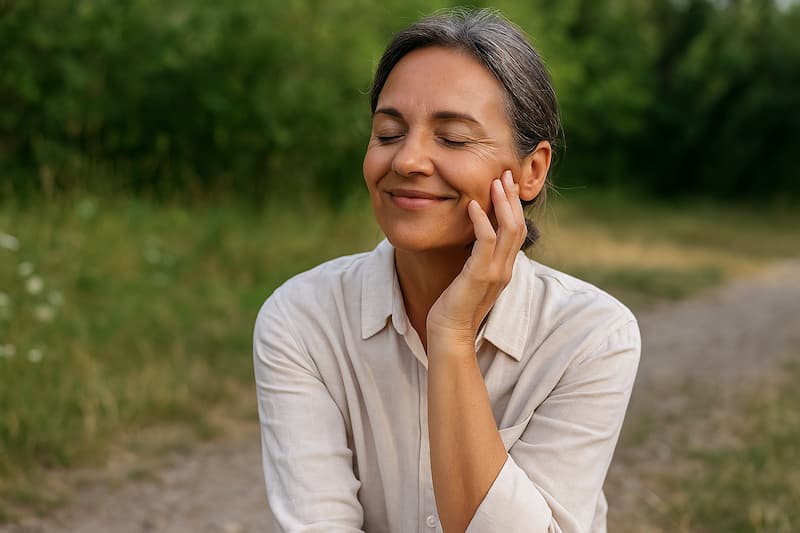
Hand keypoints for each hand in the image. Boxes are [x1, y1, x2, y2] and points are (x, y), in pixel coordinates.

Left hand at [426, 170, 526, 350]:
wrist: (449, 333)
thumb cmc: (454, 306)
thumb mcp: (469, 278)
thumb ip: (475, 260)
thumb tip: (471, 241)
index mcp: (504, 268)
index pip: (517, 231)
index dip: (515, 206)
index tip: (507, 184)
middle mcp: (504, 269)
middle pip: (518, 225)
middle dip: (513, 197)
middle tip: (506, 173)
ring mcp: (495, 272)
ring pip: (508, 229)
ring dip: (502, 203)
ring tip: (496, 181)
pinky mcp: (479, 276)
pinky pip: (486, 242)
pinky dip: (481, 220)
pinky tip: (473, 205)